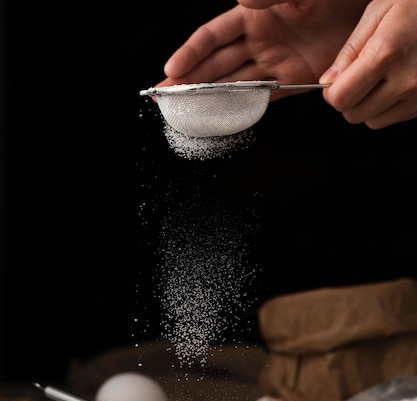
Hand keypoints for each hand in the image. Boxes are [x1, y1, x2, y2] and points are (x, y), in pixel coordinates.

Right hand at [157, 1, 366, 101]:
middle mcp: (259, 40)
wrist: (366, 5)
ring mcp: (275, 62)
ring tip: (185, 110)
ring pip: (233, 83)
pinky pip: (263, 96)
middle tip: (164, 96)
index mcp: (254, 15)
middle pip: (216, 64)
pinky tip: (223, 115)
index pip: (213, 37)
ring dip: (209, 97)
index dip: (191, 54)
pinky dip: (243, 106)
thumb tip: (241, 2)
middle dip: (189, 80)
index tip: (171, 70)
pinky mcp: (293, 79)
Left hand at [320, 0, 416, 128]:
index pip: (341, 98)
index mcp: (386, 53)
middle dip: (349, 100)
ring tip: (382, 77)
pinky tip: (398, 81)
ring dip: (369, 105)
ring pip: (372, 121)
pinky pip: (393, 118)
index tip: (336, 80)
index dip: (332, 92)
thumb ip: (349, 51)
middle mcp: (405, 80)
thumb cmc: (415, 5)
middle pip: (354, 115)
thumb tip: (327, 83)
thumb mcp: (377, 13)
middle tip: (359, 77)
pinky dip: (388, 106)